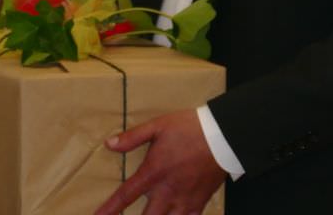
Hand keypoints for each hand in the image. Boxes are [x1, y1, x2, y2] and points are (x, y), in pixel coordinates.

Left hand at [94, 110, 225, 214]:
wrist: (223, 136)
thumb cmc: (189, 129)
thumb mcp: (157, 126)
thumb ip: (132, 137)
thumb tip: (109, 144)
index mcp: (154, 173)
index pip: (125, 196)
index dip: (109, 210)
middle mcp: (167, 192)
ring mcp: (185, 200)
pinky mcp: (199, 203)